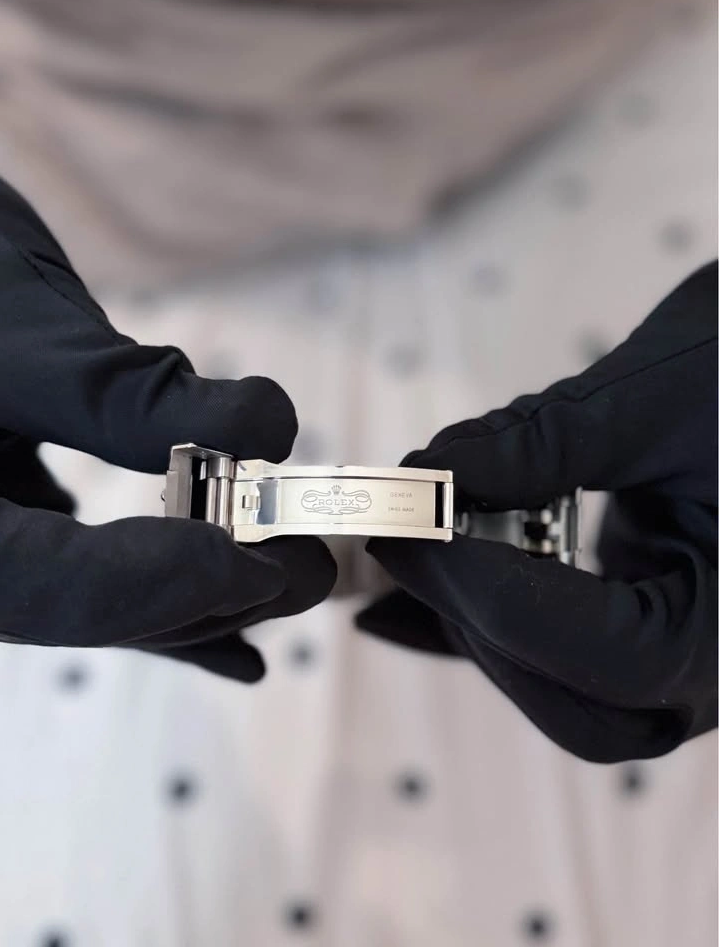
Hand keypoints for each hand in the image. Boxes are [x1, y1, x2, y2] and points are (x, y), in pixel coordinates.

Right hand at [0, 178, 335, 680]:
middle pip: (88, 610)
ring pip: (98, 602)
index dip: (163, 585)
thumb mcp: (16, 327)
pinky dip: (168, 597)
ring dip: (200, 597)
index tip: (265, 564)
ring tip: (294, 581)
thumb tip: (269, 431)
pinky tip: (240, 644)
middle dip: (205, 597)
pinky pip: (95, 579)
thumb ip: (130, 394)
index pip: (50, 589)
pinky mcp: (18, 527)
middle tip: (311, 567)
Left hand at [358, 263, 716, 761]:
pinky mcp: (653, 611)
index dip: (496, 593)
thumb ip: (543, 441)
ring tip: (403, 551)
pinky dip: (490, 612)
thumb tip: (426, 474)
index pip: (612, 653)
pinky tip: (422, 577)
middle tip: (401, 541)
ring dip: (477, 623)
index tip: (410, 527)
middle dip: (480, 623)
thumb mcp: (664, 390)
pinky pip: (561, 643)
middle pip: (579, 700)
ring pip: (564, 685)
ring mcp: (688, 646)